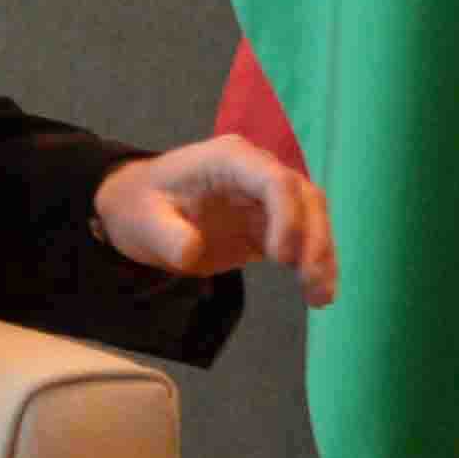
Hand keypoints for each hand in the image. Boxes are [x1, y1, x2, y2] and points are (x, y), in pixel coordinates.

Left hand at [96, 131, 338, 303]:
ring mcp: (266, 198)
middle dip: (314, 239)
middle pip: (304, 197)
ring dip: (322, 254)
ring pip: (312, 217)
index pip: (274, 180)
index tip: (281, 258)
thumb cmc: (139, 206)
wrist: (136, 209)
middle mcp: (256, 172)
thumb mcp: (142, 221)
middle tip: (310, 282)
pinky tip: (319, 294)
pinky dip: (314, 263)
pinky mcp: (268, 224)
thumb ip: (167, 235)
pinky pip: (303, 239)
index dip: (287, 217)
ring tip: (321, 297)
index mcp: (230, 160)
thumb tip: (193, 251)